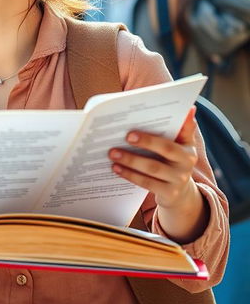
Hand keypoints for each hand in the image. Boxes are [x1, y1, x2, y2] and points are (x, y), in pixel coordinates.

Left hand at [108, 106, 207, 241]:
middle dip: (146, 141)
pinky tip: (116, 168)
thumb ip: (180, 128)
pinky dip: (130, 175)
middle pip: (166, 149)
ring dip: (131, 160)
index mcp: (188, 147)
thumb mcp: (179, 146)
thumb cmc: (172, 161)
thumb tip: (190, 109)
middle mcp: (187, 163)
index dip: (179, 122)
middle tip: (126, 135)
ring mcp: (179, 180)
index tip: (160, 114)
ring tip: (112, 153)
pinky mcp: (169, 194)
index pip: (183, 131)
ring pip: (153, 168)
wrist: (180, 194)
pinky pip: (147, 183)